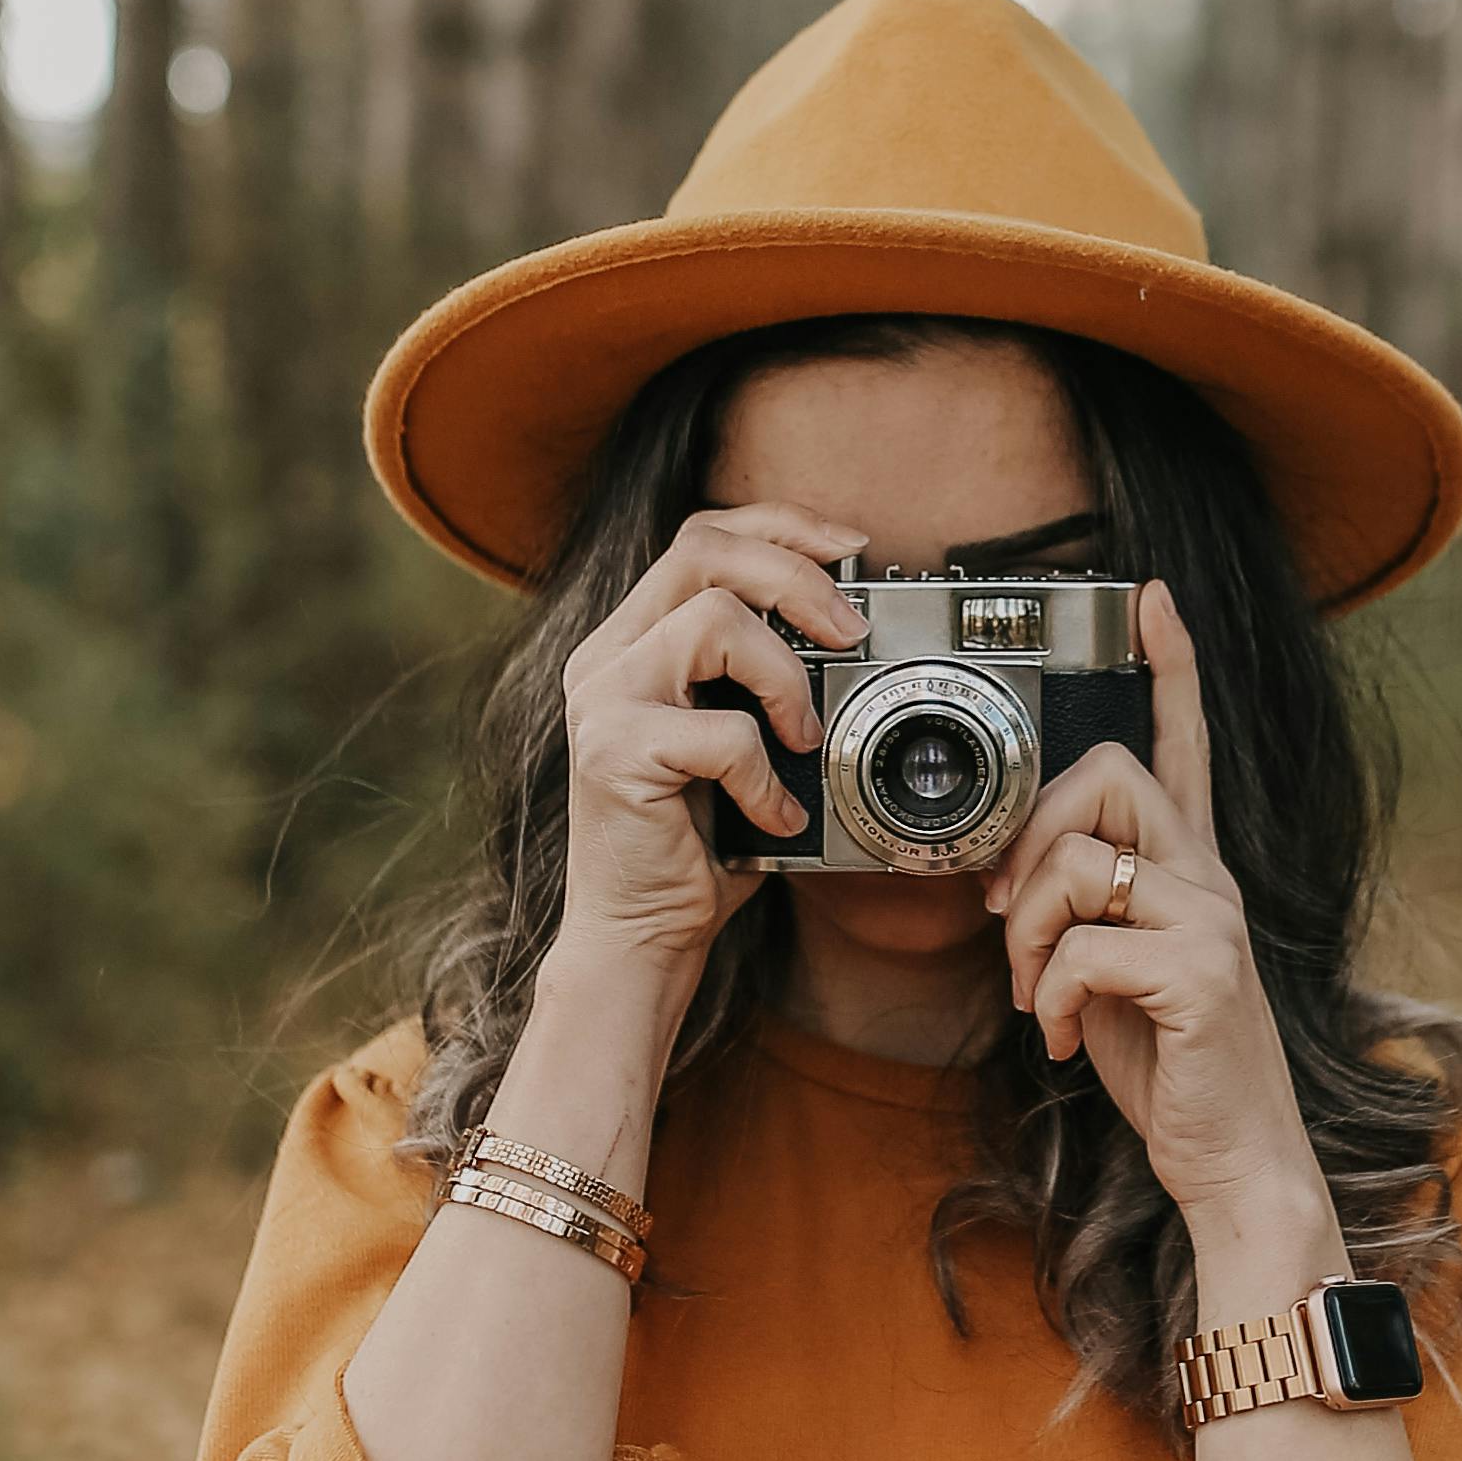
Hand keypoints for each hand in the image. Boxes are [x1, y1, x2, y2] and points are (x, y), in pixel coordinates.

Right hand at [552, 503, 866, 1003]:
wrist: (641, 935)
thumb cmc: (700, 842)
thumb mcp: (741, 740)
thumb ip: (766, 679)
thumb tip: (857, 632)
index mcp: (635, 639)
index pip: (703, 536)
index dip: (781, 525)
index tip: (851, 548)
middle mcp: (608, 655)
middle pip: (703, 551)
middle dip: (796, 576)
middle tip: (852, 631)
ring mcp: (604, 699)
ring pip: (715, 620)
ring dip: (786, 677)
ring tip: (804, 739)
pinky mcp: (615, 751)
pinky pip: (722, 731)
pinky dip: (766, 775)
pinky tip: (773, 816)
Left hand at [983, 584, 1335, 1263]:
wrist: (1232, 1163)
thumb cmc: (1171, 1067)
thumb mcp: (1113, 973)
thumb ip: (1081, 913)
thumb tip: (1008, 885)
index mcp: (1193, 871)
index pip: (1184, 743)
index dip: (1170, 666)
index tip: (1150, 597)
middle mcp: (1212, 879)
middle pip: (1107, 774)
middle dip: (1030, 839)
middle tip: (1010, 922)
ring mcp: (1213, 923)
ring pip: (1081, 859)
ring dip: (1028, 933)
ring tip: (1035, 995)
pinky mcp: (1199, 976)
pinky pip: (1081, 948)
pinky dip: (1046, 998)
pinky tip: (1060, 1040)